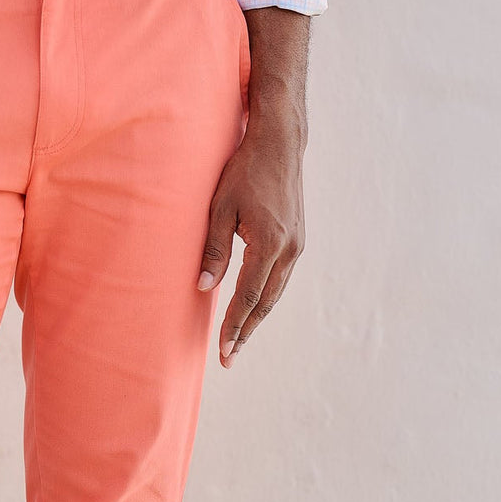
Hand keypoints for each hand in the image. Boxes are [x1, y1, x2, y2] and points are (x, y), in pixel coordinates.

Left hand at [198, 117, 305, 366]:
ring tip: (238, 341)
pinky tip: (251, 308)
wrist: (279, 144)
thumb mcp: (219, 207)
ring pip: (275, 293)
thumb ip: (213, 249)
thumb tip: (203, 288)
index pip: (248, 296)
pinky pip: (280, 279)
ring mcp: (297, 245)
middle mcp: (290, 249)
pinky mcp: (297, 239)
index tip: (223, 351)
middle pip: (265, 303)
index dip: (234, 326)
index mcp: (270, 244)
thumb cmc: (244, 171)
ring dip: (256, 318)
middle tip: (229, 358)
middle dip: (246, 332)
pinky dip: (265, 298)